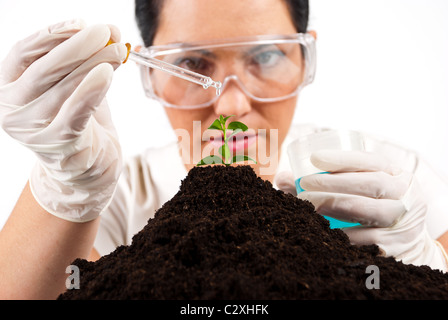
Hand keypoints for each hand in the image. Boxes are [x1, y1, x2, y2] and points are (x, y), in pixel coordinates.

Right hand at [0, 20, 127, 221]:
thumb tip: (107, 34)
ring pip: (64, 87)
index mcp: (9, 89)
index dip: (52, 35)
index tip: (80, 23)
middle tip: (108, 31)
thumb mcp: (71, 88)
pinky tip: (108, 72)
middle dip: (79, 46)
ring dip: (95, 63)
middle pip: (45, 69)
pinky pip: (77, 112)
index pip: (23, 53)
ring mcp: (34, 130)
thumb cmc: (77, 123)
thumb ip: (80, 63)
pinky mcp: (60, 145)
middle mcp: (14, 109)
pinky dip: (92, 89)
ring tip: (119, 50)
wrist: (85, 170)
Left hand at [276, 150, 447, 270]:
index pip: (372, 161)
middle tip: (304, 184)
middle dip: (334, 183)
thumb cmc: (372, 208)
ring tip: (309, 205)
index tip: (315, 158)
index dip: (343, 158)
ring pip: (370, 211)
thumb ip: (324, 181)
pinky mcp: (397, 246)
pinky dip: (344, 234)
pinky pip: (368, 240)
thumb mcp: (359, 189)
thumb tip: (282, 179)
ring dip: (336, 206)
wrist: (406, 243)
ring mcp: (404, 222)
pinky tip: (324, 230)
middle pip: (372, 184)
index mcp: (396, 175)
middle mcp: (406, 195)